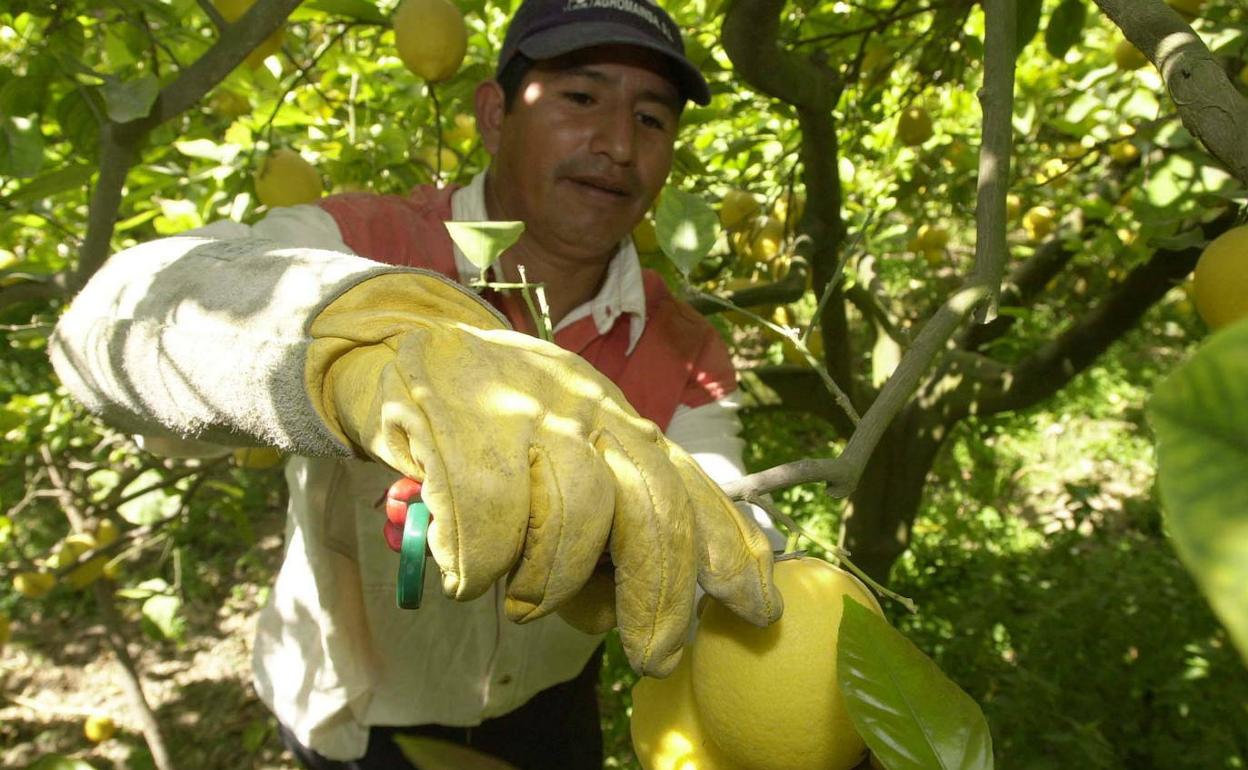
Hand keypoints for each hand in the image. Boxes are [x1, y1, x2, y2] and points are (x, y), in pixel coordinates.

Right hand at [309, 273, 781, 674]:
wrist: (403, 342)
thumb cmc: (493, 418)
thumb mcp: (567, 448)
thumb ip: (605, 517)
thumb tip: (619, 609)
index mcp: (621, 421)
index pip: (691, 487)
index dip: (730, 551)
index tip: (758, 609)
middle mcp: (588, 411)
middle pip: (651, 509)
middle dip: (660, 595)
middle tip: (654, 653)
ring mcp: (528, 413)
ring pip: (576, 518)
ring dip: (550, 582)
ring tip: (522, 596)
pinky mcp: (464, 422)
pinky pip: (494, 521)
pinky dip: (482, 565)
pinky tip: (466, 571)